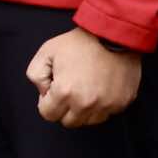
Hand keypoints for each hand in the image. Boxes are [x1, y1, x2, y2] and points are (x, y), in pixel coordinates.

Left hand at [24, 27, 140, 127]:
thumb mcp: (46, 52)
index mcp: (65, 92)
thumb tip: (44, 93)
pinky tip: (99, 88)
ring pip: (88, 121)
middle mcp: (86, 104)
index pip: (48, 115)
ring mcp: (106, 106)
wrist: (112, 35)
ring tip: (85, 87)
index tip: (54, 88)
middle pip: (69, 122)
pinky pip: (106, 114)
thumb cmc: (78, 43)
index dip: (47, 101)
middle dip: (64, 108)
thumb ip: (36, 75)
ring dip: (83, 110)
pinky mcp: (122, 104)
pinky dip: (101, 106)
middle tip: (69, 88)